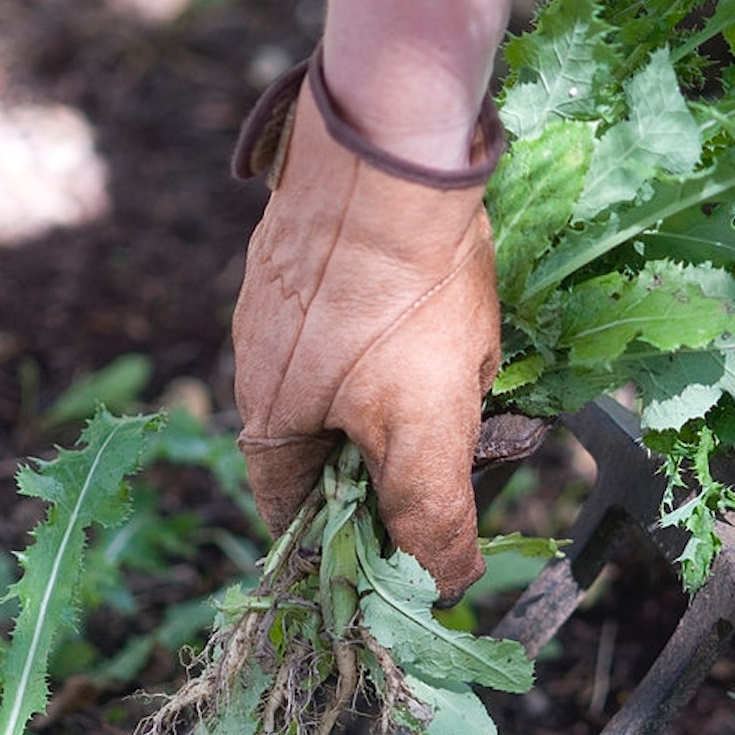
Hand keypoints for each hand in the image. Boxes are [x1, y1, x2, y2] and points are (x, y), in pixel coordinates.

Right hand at [231, 50, 502, 602]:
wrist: (393, 152)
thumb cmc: (405, 295)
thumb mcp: (428, 427)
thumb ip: (430, 518)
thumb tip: (445, 583)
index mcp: (273, 425)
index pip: (302, 519)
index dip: (359, 543)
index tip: (419, 536)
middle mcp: (262, 370)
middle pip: (333, 451)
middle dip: (403, 455)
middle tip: (472, 434)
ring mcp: (285, 309)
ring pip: (354, 384)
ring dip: (412, 391)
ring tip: (466, 357)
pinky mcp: (318, 261)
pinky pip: (360, 325)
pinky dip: (404, 336)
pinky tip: (445, 306)